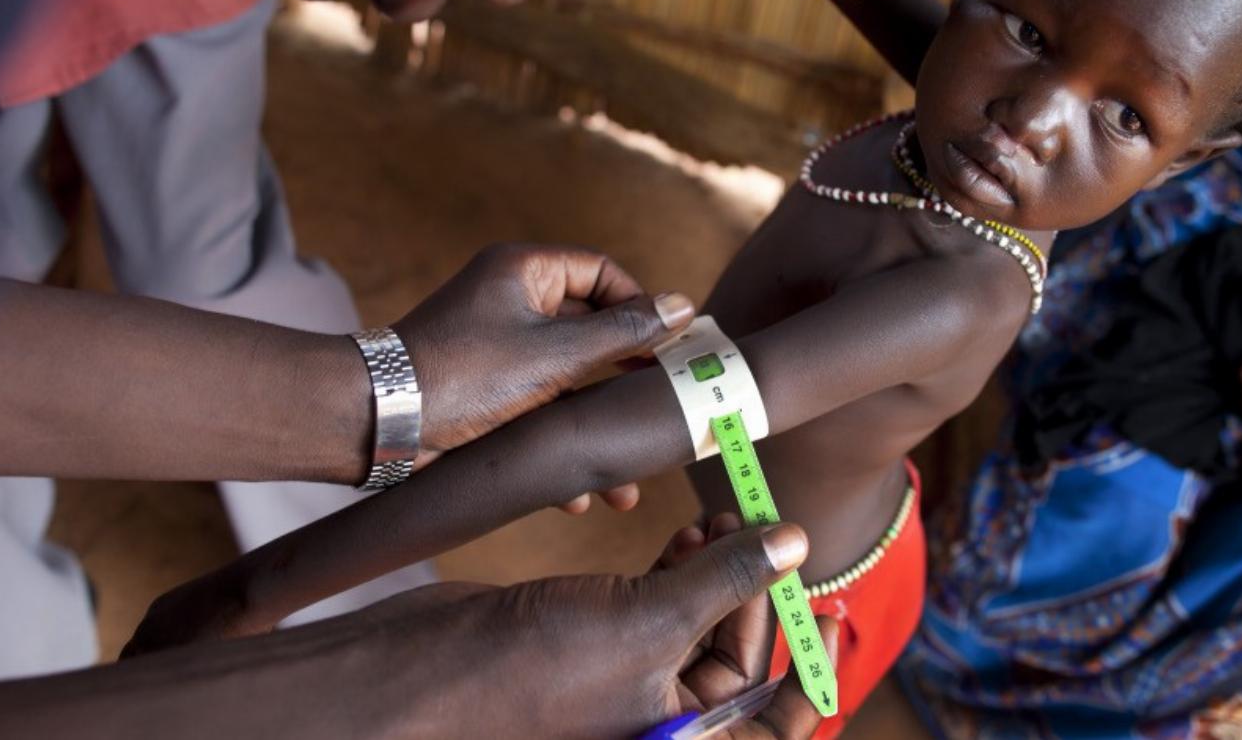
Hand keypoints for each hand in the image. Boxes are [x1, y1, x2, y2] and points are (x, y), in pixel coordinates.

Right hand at [133, 520, 832, 738]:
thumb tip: (791, 543)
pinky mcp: (596, 640)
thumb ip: (726, 581)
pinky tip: (684, 537)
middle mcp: (661, 712)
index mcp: (684, 733)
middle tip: (758, 530)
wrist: (425, 665)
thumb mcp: (648, 620)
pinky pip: (657, 607)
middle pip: (736, 654)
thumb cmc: (530, 667)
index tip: (816, 592)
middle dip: (751, 591)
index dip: (797, 643)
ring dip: (714, 571)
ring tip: (714, 522)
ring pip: (696, 621)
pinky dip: (676, 570)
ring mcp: (627, 677)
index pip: (766, 696)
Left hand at [393, 243, 693, 469]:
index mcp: (526, 273)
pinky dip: (558, 447)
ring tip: (623, 484)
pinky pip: (539, 413)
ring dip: (594, 429)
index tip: (670, 350)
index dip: (640, 308)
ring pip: (569, 384)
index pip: (603, 273)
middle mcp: (514, 304)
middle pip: (592, 334)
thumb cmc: (461, 375)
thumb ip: (623, 334)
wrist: (378, 425)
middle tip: (659, 416)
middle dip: (624, 384)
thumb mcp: (555, 355)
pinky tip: (575, 495)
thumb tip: (682, 307)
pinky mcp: (489, 395)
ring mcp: (501, 351)